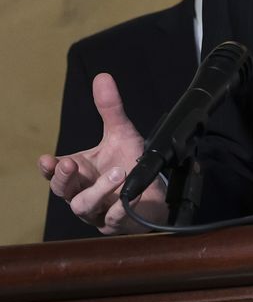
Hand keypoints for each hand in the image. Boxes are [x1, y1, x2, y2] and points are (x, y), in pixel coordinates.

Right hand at [39, 73, 158, 234]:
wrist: (156, 190)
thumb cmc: (130, 163)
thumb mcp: (121, 133)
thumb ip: (110, 109)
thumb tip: (103, 77)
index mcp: (78, 173)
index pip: (54, 173)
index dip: (48, 168)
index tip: (47, 159)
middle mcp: (82, 193)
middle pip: (62, 191)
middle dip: (64, 178)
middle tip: (72, 164)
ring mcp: (98, 211)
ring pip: (84, 206)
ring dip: (98, 189)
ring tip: (118, 172)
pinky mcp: (118, 224)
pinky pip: (113, 220)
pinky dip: (119, 207)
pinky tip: (129, 196)